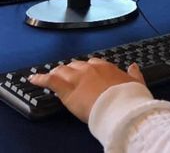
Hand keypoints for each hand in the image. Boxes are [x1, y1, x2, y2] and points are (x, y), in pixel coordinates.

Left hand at [29, 58, 145, 122]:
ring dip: (57, 73)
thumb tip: (133, 67)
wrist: (119, 105)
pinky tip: (33, 79)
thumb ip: (134, 74)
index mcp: (107, 67)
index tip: (86, 74)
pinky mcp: (67, 89)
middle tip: (69, 77)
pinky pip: (50, 80)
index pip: (93, 63)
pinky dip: (40, 78)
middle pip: (76, 65)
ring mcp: (78, 77)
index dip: (87, 69)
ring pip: (63, 70)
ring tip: (51, 76)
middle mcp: (91, 69)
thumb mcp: (136, 83)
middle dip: (72, 70)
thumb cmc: (128, 97)